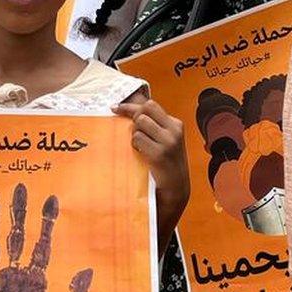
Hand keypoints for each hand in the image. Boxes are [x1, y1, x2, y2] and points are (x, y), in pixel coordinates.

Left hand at [114, 99, 189, 246]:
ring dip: (134, 133)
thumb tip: (129, 108)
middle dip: (133, 118)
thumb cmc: (166, 163)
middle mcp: (174, 130)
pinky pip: (137, 139)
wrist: (175, 187)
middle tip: (133, 132)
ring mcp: (168, 141)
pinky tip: (140, 154)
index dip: (130, 106)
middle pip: (144, 110)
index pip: (150, 105)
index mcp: (175, 124)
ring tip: (140, 146)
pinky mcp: (159, 154)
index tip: (115, 108)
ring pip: (140, 123)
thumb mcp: (165, 140)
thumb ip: (153, 125)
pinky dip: (135, 145)